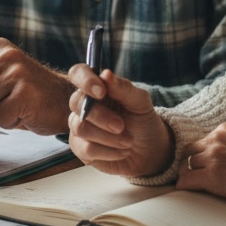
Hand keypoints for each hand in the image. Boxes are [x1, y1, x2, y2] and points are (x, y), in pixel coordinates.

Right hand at [66, 63, 173, 177]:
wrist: (148, 151)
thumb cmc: (142, 121)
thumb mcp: (140, 102)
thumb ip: (123, 88)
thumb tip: (106, 74)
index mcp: (97, 87)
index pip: (78, 73)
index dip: (84, 80)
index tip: (101, 91)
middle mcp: (84, 104)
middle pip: (76, 103)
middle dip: (101, 116)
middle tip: (121, 126)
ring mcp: (79, 126)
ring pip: (81, 128)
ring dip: (109, 137)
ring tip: (128, 141)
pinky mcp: (80, 148)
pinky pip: (86, 149)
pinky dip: (109, 152)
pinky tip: (122, 151)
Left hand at [176, 123, 225, 211]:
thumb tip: (220, 160)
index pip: (200, 141)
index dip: (198, 155)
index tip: (197, 164)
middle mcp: (217, 139)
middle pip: (188, 151)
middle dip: (188, 163)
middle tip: (189, 175)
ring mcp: (213, 156)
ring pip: (185, 166)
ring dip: (187, 176)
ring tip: (189, 186)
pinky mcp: (212, 175)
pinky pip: (186, 181)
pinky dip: (183, 187)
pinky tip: (186, 191)